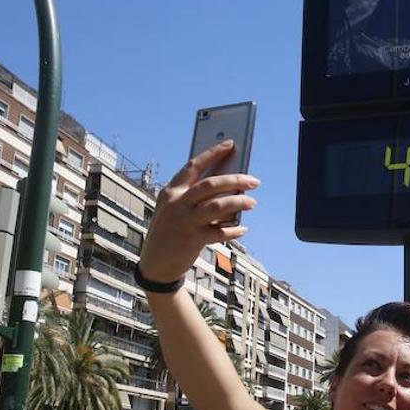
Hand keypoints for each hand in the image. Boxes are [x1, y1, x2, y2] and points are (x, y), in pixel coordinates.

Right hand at [138, 141, 258, 283]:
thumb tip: (227, 185)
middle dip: (236, 179)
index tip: (230, 144)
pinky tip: (243, 228)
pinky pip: (221, 231)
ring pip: (219, 205)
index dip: (213, 153)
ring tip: (252, 202)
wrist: (155, 265)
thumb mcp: (175, 210)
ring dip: (239, 202)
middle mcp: (176, 203)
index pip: (194, 166)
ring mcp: (184, 221)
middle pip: (211, 184)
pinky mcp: (193, 239)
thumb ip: (194, 198)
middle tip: (254, 181)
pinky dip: (234, 230)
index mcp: (171, 191)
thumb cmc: (170, 232)